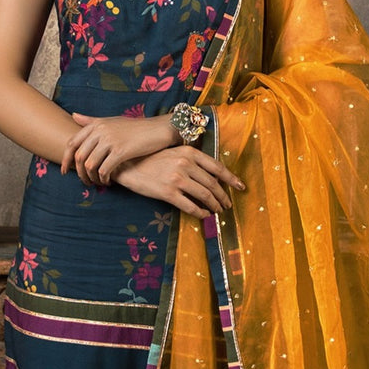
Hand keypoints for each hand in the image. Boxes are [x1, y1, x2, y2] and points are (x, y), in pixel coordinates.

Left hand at [62, 112, 175, 183]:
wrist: (158, 129)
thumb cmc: (135, 127)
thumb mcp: (112, 121)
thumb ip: (92, 121)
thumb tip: (73, 115)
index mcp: (96, 124)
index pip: (72, 143)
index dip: (65, 159)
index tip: (65, 170)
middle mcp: (100, 131)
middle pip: (79, 156)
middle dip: (78, 173)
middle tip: (84, 182)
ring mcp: (110, 141)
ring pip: (90, 165)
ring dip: (91, 178)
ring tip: (97, 183)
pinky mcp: (121, 151)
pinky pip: (104, 169)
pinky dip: (103, 179)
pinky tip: (109, 181)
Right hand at [113, 147, 244, 217]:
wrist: (128, 165)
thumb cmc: (151, 159)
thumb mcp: (173, 153)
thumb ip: (191, 160)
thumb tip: (211, 176)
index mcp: (189, 152)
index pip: (217, 167)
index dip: (231, 179)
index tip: (241, 187)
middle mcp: (185, 164)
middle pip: (213, 184)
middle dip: (223, 196)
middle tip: (228, 204)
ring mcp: (177, 179)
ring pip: (204, 196)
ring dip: (214, 205)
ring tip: (218, 211)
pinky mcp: (168, 193)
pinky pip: (190, 206)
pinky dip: (200, 213)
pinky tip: (204, 216)